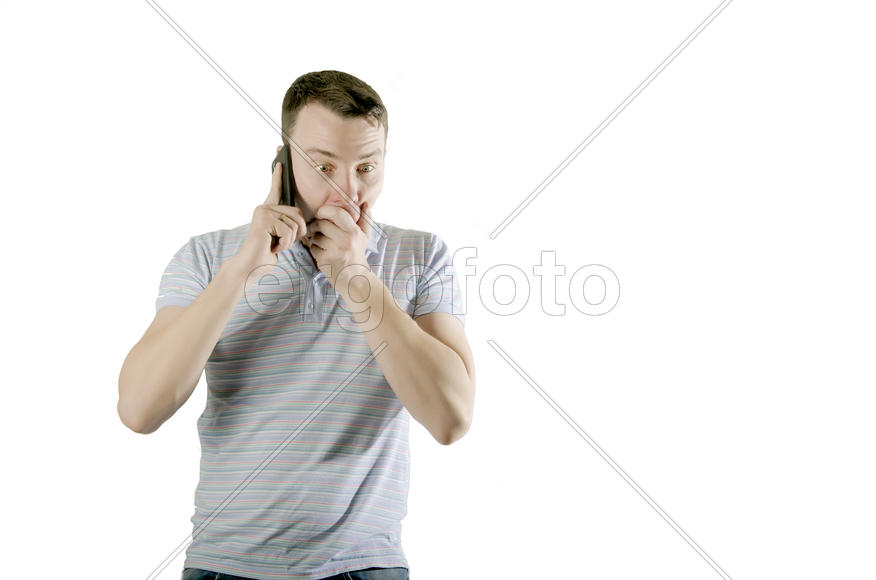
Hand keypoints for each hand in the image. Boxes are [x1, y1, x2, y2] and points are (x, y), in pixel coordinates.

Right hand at [234, 150, 307, 271]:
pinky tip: (271, 246)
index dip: (278, 175)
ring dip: (290, 240)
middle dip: (297, 233)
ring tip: (274, 244)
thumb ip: (288, 224)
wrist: (250, 267)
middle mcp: (264, 207)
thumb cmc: (265, 253)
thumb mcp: (281, 236)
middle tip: (281, 242)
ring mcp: (263, 212)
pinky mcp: (263, 220)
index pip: (275, 190)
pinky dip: (284, 244)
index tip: (281, 161)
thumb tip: (299, 220)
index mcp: (268, 210)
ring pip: (295, 223)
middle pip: (298, 213)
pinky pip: (288, 231)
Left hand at [304, 200, 371, 287]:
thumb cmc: (357, 254)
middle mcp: (345, 240)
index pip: (337, 213)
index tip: (322, 213)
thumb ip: (365, 219)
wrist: (354, 277)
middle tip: (317, 228)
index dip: (325, 210)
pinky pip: (313, 248)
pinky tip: (322, 252)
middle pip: (321, 223)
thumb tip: (365, 204)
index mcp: (354, 232)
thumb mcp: (364, 236)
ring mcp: (334, 250)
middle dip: (316, 225)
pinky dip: (314, 249)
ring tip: (322, 242)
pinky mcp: (325, 260)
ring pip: (315, 236)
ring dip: (314, 238)